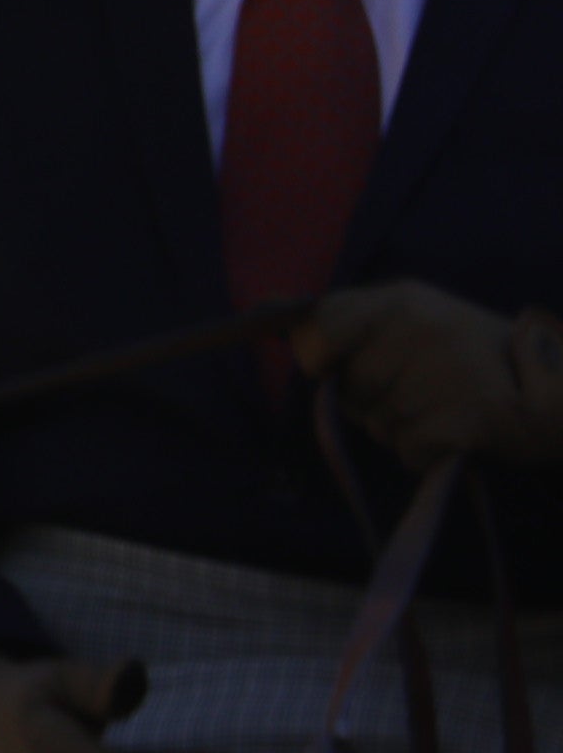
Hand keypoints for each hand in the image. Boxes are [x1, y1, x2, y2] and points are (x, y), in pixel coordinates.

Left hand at [291, 280, 562, 468]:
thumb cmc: (482, 358)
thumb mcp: (420, 320)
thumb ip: (351, 321)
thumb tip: (270, 319)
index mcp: (404, 299)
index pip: (321, 325)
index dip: (320, 355)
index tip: (339, 366)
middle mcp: (418, 329)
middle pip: (347, 387)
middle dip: (373, 400)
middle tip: (426, 390)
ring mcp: (440, 374)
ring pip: (376, 424)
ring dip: (403, 427)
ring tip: (449, 408)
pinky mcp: (460, 420)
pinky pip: (406, 451)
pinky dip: (428, 453)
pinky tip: (461, 433)